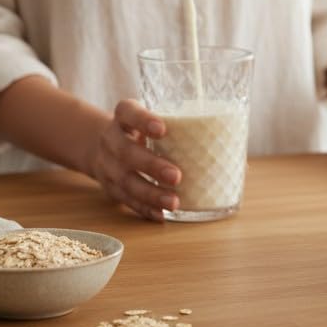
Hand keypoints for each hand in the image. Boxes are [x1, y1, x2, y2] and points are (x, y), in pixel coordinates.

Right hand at [86, 99, 181, 221]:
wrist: (100, 146)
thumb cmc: (139, 130)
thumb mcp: (148, 119)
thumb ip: (175, 123)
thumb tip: (226, 133)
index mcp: (122, 116)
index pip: (128, 112)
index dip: (142, 120)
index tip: (162, 129)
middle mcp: (110, 139)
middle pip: (126, 152)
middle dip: (152, 165)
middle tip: (176, 176)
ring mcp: (106, 165)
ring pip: (125, 181)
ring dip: (150, 194)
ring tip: (174, 202)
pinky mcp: (109, 187)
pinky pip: (125, 200)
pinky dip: (144, 208)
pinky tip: (161, 214)